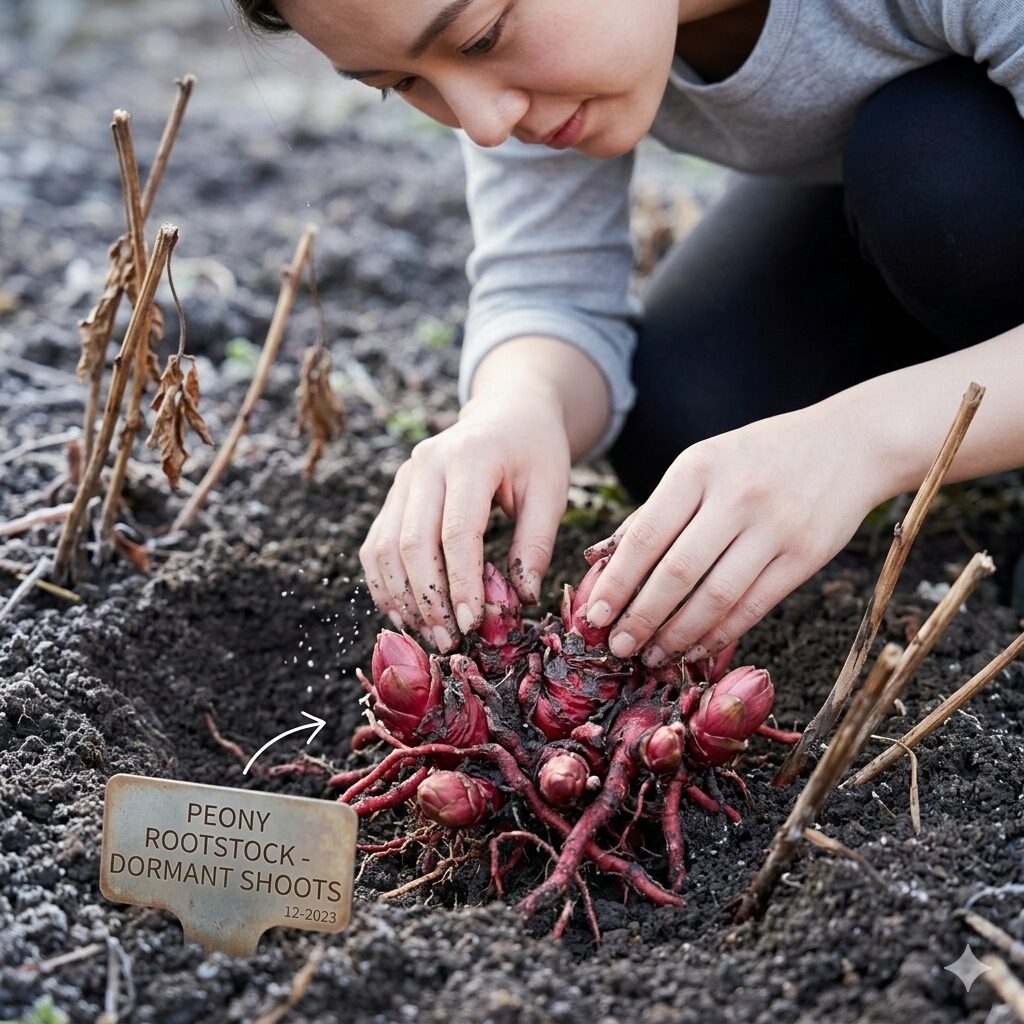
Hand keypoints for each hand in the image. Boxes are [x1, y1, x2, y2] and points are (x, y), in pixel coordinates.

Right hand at [359, 388, 570, 651]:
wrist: (508, 412)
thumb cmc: (535, 452)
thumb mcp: (551, 490)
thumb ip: (536, 543)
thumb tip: (521, 599)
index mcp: (470, 456)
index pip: (458, 531)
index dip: (462, 583)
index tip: (473, 624)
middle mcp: (426, 464)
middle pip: (412, 543)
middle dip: (429, 599)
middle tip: (450, 640)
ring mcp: (404, 478)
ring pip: (385, 548)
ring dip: (403, 598)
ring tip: (429, 634)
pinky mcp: (394, 495)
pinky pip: (376, 545)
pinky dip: (384, 584)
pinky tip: (405, 614)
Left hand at [583, 403, 888, 665]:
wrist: (849, 445)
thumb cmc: (759, 458)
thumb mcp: (703, 465)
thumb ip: (656, 511)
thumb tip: (602, 561)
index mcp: (698, 468)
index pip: (646, 535)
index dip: (617, 582)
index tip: (593, 614)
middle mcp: (736, 496)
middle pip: (678, 572)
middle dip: (641, 617)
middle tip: (617, 646)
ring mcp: (775, 527)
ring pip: (716, 596)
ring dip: (677, 634)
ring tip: (651, 655)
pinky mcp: (805, 556)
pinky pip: (753, 606)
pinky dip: (719, 634)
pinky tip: (694, 648)